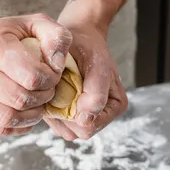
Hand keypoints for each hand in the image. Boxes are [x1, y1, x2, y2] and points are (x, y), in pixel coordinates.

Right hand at [0, 14, 72, 135]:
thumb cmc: (11, 32)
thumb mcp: (37, 23)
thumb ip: (56, 38)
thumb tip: (58, 66)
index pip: (31, 77)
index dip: (51, 81)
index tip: (53, 75)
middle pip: (20, 99)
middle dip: (43, 98)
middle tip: (48, 89)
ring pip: (8, 117)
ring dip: (32, 115)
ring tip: (39, 102)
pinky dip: (19, 125)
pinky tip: (27, 113)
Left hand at [44, 20, 127, 139]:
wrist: (75, 37)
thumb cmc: (86, 46)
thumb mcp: (95, 62)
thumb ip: (95, 92)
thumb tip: (86, 119)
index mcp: (117, 104)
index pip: (89, 126)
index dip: (72, 111)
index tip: (66, 85)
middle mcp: (105, 114)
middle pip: (79, 132)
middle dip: (64, 113)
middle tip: (58, 86)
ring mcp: (88, 117)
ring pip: (68, 131)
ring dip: (57, 113)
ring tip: (58, 88)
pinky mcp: (73, 117)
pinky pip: (59, 126)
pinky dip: (53, 112)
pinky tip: (55, 93)